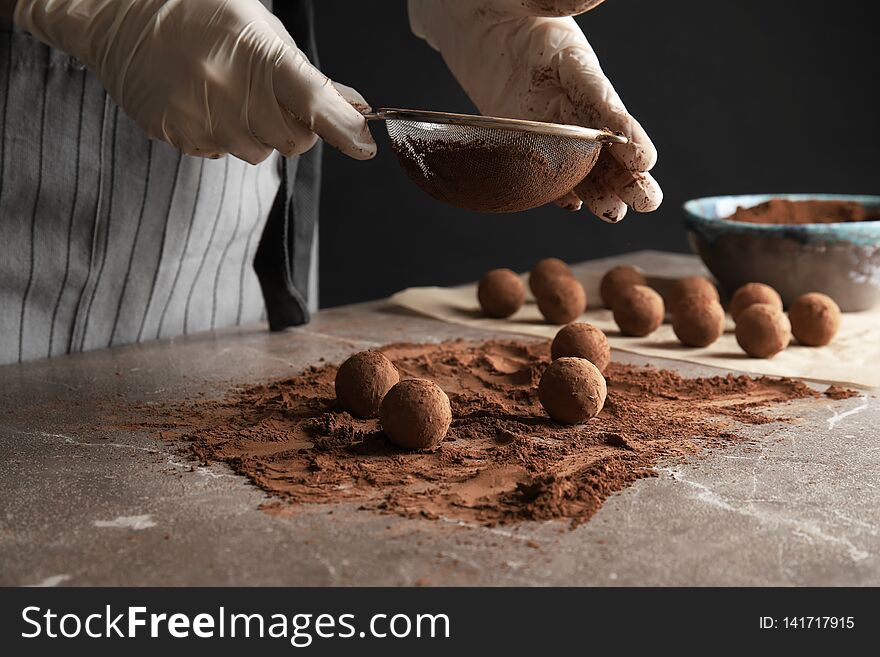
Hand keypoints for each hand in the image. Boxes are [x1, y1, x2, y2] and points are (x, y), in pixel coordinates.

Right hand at [14, 0, 375, 163]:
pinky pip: (218, 152)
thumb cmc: (200, 12)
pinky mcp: (175, 133)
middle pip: (291, 141)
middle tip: (273, 99)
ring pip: (257, 151)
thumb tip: (353, 107)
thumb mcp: (261, 29)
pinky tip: (203, 102)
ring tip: (229, 94)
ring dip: (257, 133)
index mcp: (258, 54)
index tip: (365, 145)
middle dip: (295, 128)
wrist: (119, 12)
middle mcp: (230, 89)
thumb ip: (308, 75)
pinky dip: (222, 135)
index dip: (345, 129)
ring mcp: (200, 115)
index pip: (315, 104)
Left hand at [408, 0, 660, 221]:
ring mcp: (546, 120)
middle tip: (646, 201)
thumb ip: (560, 0)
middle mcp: (567, 96)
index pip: (602, 100)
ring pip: (579, 161)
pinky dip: (557, 186)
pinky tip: (571, 204)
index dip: (624, 130)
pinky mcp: (523, 136)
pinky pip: (544, 166)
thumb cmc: (503, 2)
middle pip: (601, 140)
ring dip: (598, 188)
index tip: (644, 159)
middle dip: (626, 171)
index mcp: (573, 62)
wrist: (471, 19)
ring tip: (614, 213)